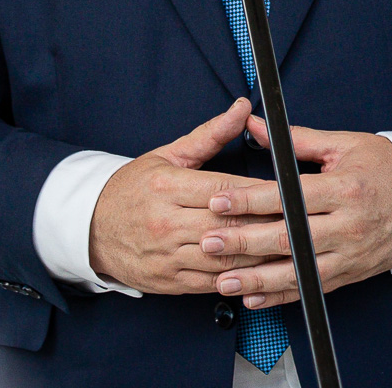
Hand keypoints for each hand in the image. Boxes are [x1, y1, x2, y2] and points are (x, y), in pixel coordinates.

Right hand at [87, 98, 282, 293]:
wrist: (90, 227)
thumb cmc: (132, 189)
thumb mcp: (167, 156)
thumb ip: (210, 134)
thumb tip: (242, 108)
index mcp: (166, 187)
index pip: (225, 190)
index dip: (262, 194)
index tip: (290, 192)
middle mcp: (166, 222)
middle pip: (230, 226)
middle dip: (268, 226)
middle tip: (301, 223)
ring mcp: (168, 254)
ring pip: (226, 259)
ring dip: (260, 256)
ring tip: (290, 250)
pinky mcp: (170, 280)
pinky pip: (213, 283)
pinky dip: (240, 279)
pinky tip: (261, 273)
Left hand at [201, 126, 391, 308]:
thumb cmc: (386, 168)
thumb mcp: (344, 145)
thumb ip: (295, 140)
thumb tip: (255, 126)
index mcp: (343, 189)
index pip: (287, 197)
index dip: (249, 200)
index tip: (219, 201)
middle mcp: (346, 225)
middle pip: (288, 238)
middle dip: (244, 242)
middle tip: (209, 241)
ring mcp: (349, 253)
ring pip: (298, 271)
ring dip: (257, 279)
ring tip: (223, 280)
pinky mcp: (351, 273)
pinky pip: (311, 288)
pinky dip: (282, 295)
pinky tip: (255, 297)